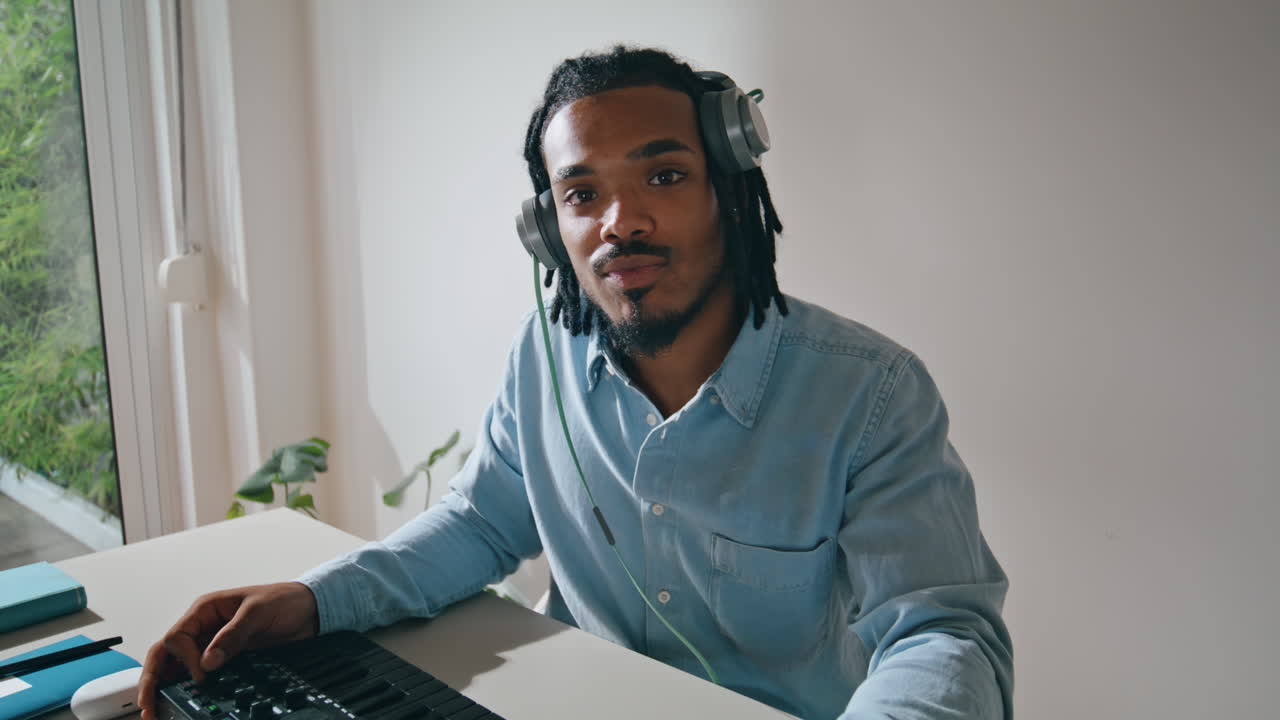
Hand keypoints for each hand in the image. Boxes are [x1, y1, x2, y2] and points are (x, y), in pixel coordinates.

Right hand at [137, 582, 318, 719]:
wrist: (311, 609)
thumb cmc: (285, 600)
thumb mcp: (259, 612)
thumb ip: (233, 636)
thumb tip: (208, 662)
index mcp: (205, 609)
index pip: (177, 637)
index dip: (184, 659)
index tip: (203, 675)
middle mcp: (203, 626)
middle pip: (165, 653)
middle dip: (152, 679)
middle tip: (147, 705)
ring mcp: (211, 643)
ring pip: (176, 666)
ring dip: (164, 687)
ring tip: (155, 711)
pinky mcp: (224, 658)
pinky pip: (198, 674)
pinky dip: (187, 688)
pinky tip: (183, 702)